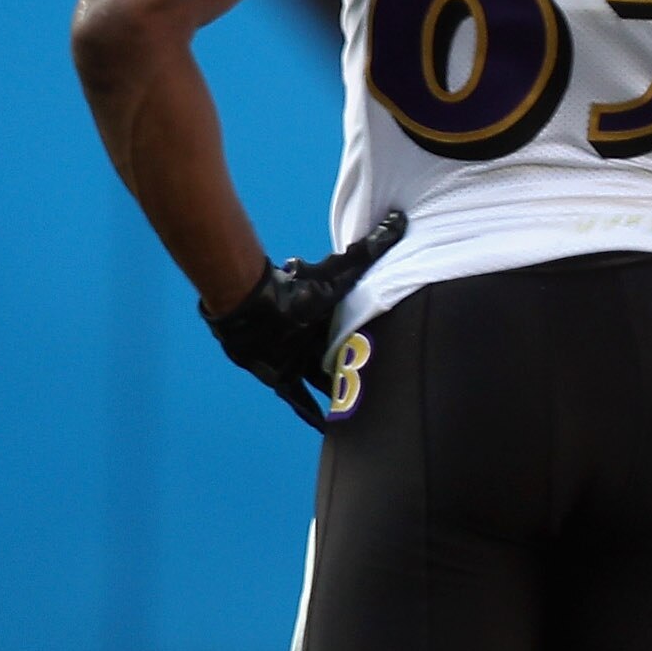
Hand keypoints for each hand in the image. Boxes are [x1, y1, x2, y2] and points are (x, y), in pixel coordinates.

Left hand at [204, 210, 404, 428]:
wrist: (250, 305)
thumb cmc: (296, 287)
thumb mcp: (342, 271)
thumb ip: (371, 248)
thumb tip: (400, 219)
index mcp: (330, 320)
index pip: (357, 335)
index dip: (375, 345)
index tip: (396, 356)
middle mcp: (314, 341)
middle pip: (341, 361)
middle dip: (356, 373)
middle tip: (383, 391)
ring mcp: (296, 361)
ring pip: (323, 385)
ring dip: (338, 397)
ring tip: (361, 415)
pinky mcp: (279, 377)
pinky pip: (298, 401)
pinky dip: (310, 415)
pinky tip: (324, 431)